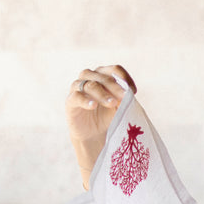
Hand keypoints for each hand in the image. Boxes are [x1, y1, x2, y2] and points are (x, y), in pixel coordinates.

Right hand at [65, 65, 136, 187]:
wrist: (94, 133)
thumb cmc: (108, 115)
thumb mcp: (120, 106)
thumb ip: (124, 98)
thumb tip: (129, 93)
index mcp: (103, 75)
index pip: (114, 70)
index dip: (124, 77)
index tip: (133, 91)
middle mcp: (89, 77)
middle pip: (102, 77)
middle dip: (115, 87)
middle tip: (124, 97)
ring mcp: (78, 88)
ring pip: (90, 85)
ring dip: (102, 94)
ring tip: (112, 103)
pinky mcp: (70, 101)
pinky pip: (76, 96)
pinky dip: (85, 100)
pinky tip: (93, 105)